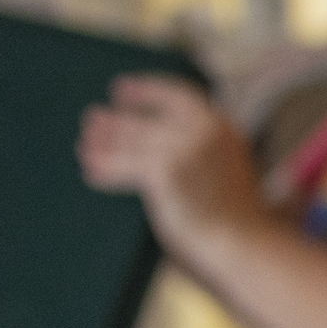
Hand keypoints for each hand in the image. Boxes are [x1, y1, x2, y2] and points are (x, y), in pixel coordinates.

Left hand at [77, 73, 263, 248]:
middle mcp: (204, 129)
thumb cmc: (232, 212)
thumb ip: (197, 144)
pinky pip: (123, 165)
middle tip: (91, 118)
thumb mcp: (223, 164)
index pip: (176, 94)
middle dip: (114, 120)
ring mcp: (184, 147)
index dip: (145, 89)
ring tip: (83, 148)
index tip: (120, 89)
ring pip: (129, 140)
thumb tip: (149, 135)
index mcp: (221, 124)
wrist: (243, 239)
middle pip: (145, 118)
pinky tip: (92, 173)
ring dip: (102, 143)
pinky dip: (105, 169)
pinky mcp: (165, 170)